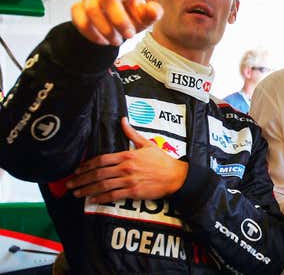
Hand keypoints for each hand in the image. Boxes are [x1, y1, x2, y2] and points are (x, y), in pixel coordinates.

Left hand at [66, 117, 187, 203]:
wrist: (175, 176)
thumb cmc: (162, 160)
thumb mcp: (147, 144)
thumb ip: (132, 133)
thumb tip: (123, 120)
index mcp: (127, 155)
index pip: (101, 160)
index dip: (87, 165)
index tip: (78, 169)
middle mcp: (125, 168)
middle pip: (98, 173)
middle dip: (82, 179)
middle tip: (70, 183)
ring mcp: (129, 181)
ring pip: (103, 185)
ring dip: (87, 190)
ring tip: (77, 193)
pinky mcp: (133, 192)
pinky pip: (113, 195)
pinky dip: (101, 198)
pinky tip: (93, 200)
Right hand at [71, 0, 162, 45]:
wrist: (117, 30)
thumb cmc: (132, 18)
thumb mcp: (146, 18)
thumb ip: (153, 13)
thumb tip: (154, 9)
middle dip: (119, 20)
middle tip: (130, 34)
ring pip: (92, 10)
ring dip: (107, 30)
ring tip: (117, 40)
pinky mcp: (78, 11)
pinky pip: (81, 21)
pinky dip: (93, 34)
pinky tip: (102, 40)